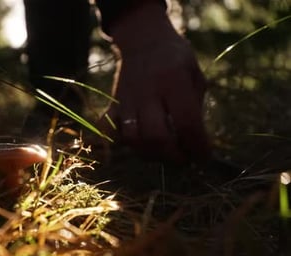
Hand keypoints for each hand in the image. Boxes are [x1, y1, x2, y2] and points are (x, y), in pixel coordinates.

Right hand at [103, 2, 208, 161]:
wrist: (144, 40)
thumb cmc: (176, 59)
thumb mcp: (196, 76)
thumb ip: (195, 108)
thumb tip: (194, 142)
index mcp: (174, 83)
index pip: (187, 124)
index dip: (198, 147)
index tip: (204, 157)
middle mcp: (148, 92)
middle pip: (156, 137)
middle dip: (173, 156)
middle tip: (183, 158)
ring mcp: (127, 99)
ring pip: (132, 138)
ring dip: (149, 153)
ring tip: (162, 152)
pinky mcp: (114, 104)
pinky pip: (108, 129)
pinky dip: (118, 141)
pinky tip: (135, 142)